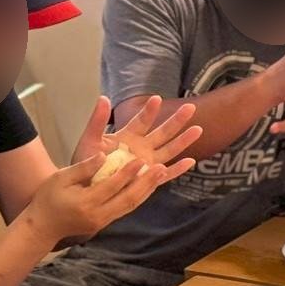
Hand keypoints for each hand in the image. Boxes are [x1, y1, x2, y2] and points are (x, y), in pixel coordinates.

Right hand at [19, 146, 196, 244]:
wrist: (43, 227)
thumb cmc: (48, 198)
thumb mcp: (60, 178)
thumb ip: (83, 168)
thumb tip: (104, 156)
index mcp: (85, 202)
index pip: (111, 187)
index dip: (127, 174)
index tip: (140, 160)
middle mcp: (98, 215)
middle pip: (128, 199)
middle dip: (146, 183)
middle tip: (161, 168)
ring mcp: (103, 221)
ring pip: (132, 205)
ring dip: (148, 189)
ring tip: (162, 173)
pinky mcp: (106, 222)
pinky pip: (127, 208)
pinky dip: (140, 196)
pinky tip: (149, 184)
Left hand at [71, 94, 202, 167]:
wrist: (85, 188)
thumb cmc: (87, 163)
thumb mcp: (90, 140)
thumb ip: (97, 121)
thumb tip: (103, 98)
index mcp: (128, 136)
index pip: (142, 121)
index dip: (149, 111)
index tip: (156, 99)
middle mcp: (141, 147)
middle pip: (162, 132)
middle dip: (176, 120)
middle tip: (191, 107)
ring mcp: (146, 163)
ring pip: (169, 150)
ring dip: (183, 141)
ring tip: (198, 129)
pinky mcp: (147, 178)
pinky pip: (165, 175)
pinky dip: (177, 169)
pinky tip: (191, 162)